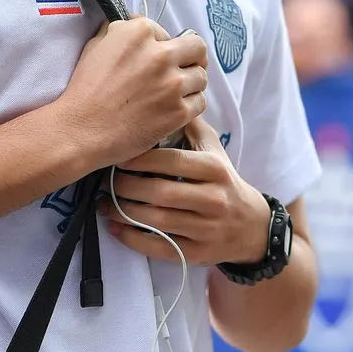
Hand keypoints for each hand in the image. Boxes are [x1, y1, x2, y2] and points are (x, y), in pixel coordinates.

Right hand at [56, 17, 207, 168]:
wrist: (81, 129)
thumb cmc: (84, 88)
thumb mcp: (96, 45)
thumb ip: (120, 30)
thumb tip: (134, 23)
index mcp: (139, 32)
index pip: (167, 31)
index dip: (161, 44)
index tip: (155, 57)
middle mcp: (160, 54)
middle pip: (197, 48)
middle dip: (192, 57)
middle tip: (184, 68)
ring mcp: (172, 84)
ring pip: (201, 77)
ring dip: (191, 83)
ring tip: (176, 92)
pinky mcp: (178, 112)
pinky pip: (200, 102)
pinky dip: (190, 105)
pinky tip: (175, 108)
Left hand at [101, 116, 271, 267]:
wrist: (250, 226)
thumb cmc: (223, 180)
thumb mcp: (215, 150)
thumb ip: (191, 126)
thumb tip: (164, 98)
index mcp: (214, 169)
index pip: (172, 161)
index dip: (140, 160)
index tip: (117, 156)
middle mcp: (213, 198)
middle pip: (161, 193)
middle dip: (126, 187)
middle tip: (104, 181)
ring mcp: (206, 229)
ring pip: (157, 221)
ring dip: (124, 212)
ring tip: (103, 203)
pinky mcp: (197, 253)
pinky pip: (159, 247)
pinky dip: (132, 238)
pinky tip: (114, 227)